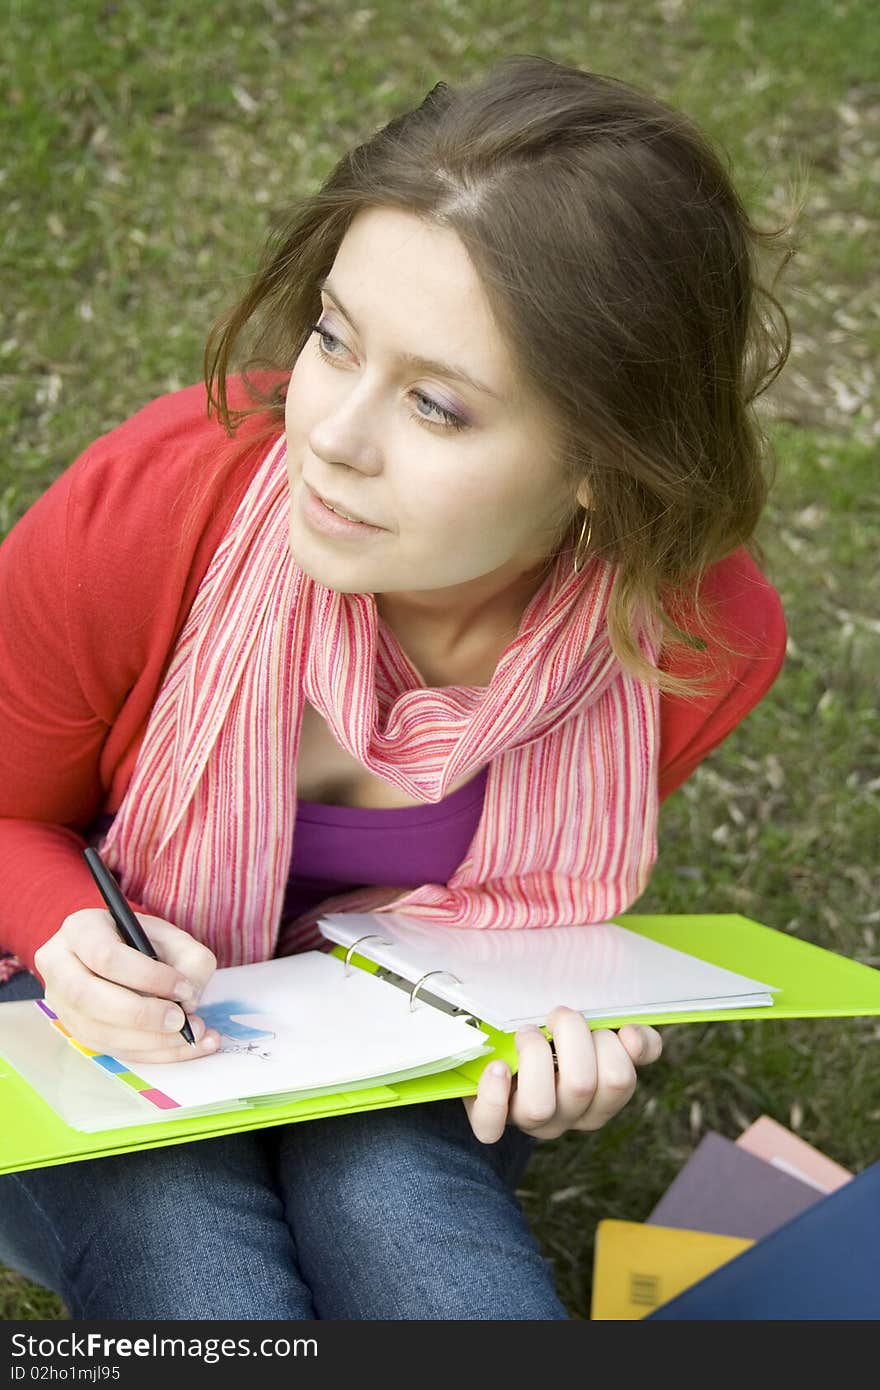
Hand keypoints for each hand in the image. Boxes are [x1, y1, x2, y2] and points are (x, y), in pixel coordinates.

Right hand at [33, 908, 220, 1063]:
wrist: (122, 953)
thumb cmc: (145, 941)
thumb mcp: (173, 936)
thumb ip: (190, 960)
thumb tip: (188, 1001)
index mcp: (80, 929)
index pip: (106, 956)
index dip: (147, 977)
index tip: (184, 989)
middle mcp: (59, 966)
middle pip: (90, 997)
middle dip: (142, 1015)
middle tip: (181, 1020)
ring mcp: (61, 1002)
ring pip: (97, 1031)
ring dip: (150, 1041)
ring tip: (191, 1036)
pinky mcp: (75, 1029)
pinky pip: (110, 1048)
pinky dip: (150, 1052)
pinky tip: (182, 1047)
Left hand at [463, 1006, 662, 1142]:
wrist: (504, 1048)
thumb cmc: (558, 1038)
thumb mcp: (596, 1033)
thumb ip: (629, 1036)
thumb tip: (634, 1035)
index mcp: (600, 1098)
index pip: (620, 1080)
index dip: (613, 1044)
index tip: (599, 1023)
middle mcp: (568, 1115)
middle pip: (581, 1086)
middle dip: (571, 1036)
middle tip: (558, 1015)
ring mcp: (529, 1121)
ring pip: (540, 1106)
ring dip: (534, 1056)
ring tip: (527, 1033)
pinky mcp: (490, 1121)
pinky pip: (490, 1125)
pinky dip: (494, 1094)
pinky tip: (499, 1066)